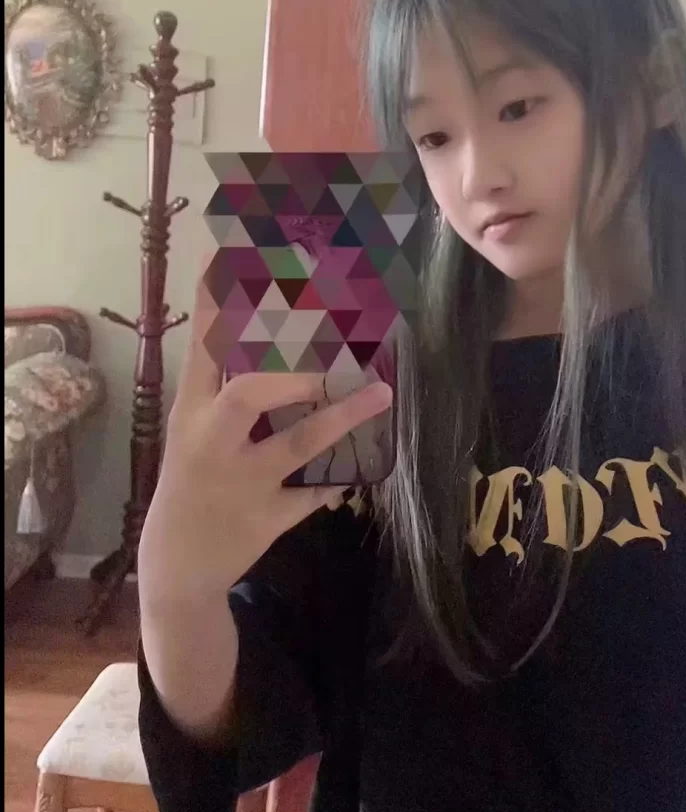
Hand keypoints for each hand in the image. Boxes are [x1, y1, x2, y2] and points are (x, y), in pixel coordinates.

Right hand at [138, 273, 391, 604]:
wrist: (177, 566)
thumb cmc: (194, 481)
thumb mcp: (197, 426)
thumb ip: (230, 381)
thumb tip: (276, 323)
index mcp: (193, 407)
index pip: (206, 339)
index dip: (225, 292)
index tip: (246, 245)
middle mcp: (212, 439)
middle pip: (250, 389)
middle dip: (294, 361)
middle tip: (338, 325)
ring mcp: (240, 481)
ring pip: (295, 444)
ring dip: (340, 416)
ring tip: (381, 389)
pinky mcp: (264, 519)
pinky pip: (309, 497)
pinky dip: (334, 484)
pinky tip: (359, 472)